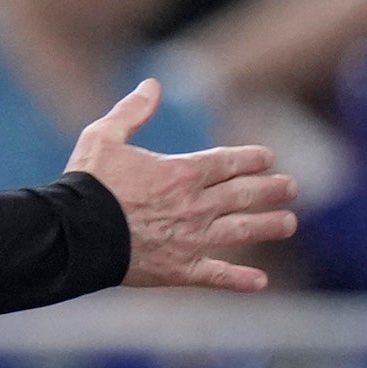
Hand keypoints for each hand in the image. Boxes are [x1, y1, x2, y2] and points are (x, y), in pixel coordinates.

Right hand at [68, 79, 295, 292]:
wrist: (75, 234)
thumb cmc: (88, 184)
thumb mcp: (105, 136)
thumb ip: (132, 111)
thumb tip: (152, 84)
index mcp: (182, 172)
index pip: (228, 162)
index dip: (250, 159)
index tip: (268, 158)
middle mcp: (196, 205)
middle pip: (243, 195)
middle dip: (270, 189)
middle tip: (292, 188)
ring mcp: (192, 240)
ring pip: (241, 231)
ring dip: (269, 226)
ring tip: (290, 223)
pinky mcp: (181, 270)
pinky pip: (217, 275)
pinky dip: (240, 280)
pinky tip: (261, 282)